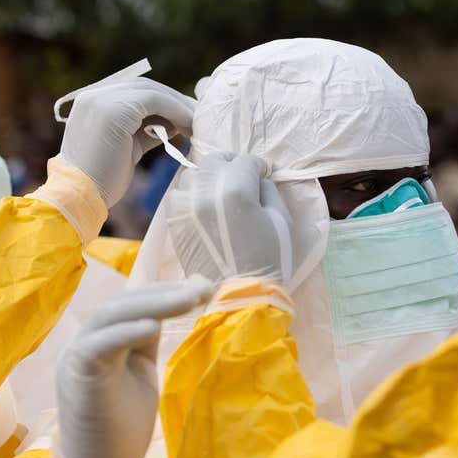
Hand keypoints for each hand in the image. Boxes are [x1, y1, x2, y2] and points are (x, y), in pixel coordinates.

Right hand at [53, 281, 211, 457]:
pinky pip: (97, 345)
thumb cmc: (119, 433)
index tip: (203, 283)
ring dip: (153, 303)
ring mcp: (76, 358)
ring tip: (190, 298)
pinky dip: (125, 332)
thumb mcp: (140, 378)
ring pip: (111, 315)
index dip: (163, 289)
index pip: (130, 303)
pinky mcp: (76, 377)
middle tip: (205, 288)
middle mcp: (85, 344)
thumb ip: (145, 346)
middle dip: (165, 292)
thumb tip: (165, 313)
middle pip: (122, 303)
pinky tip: (153, 325)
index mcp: (102, 343)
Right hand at [56, 76, 195, 205]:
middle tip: (196, 116)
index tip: (185, 115)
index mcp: (92, 103)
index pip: (133, 91)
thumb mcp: (126, 147)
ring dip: (178, 105)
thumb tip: (174, 123)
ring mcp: (102, 100)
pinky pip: (154, 100)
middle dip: (173, 100)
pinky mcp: (114, 109)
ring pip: (150, 91)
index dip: (162, 100)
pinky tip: (188, 125)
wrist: (80, 197)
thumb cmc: (101, 181)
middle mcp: (94, 95)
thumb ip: (145, 130)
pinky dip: (175, 110)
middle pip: (143, 87)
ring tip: (196, 123)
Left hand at [165, 153, 292, 285]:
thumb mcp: (282, 221)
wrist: (239, 297)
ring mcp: (186, 207)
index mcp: (236, 190)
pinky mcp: (174, 222)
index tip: (263, 174)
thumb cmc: (269, 260)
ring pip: (194, 175)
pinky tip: (204, 208)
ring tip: (221, 193)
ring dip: (210, 179)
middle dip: (232, 166)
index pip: (246, 161)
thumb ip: (269, 191)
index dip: (259, 166)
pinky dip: (192, 196)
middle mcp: (206, 192)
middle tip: (242, 178)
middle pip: (216, 161)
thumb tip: (257, 179)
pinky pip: (179, 196)